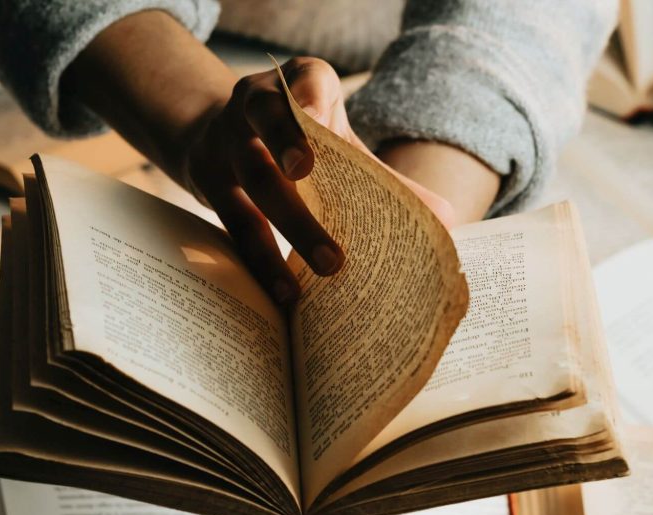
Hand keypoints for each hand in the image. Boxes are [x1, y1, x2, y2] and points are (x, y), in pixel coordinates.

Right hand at [179, 57, 457, 302]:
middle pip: (273, 137)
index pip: (305, 83)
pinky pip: (233, 224)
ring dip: (291, 230)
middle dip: (302, 173)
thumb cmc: (295, 138)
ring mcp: (224, 141)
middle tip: (335, 211)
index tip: (322, 127)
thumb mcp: (335, 139)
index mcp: (294, 84)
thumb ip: (381, 174)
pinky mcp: (205, 179)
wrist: (216, 131)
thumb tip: (446, 220)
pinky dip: (262, 260)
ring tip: (326, 271)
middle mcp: (252, 104)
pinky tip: (287, 292)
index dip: (311, 102)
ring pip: (254, 184)